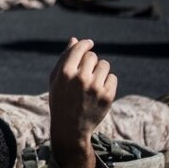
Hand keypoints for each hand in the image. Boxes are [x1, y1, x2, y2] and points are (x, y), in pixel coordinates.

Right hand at [48, 38, 116, 167]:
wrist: (70, 127)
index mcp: (65, 73)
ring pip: (104, 65)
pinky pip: (112, 78)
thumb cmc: (60, 99)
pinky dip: (107, 81)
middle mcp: (81, 79)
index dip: (85, 44)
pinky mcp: (107, 96)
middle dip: (90, 61)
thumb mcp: (55, 79)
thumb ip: (65, 58)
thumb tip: (75, 40)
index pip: (80, 49)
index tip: (89, 44)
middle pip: (93, 56)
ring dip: (100, 70)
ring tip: (92, 81)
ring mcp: (95, 88)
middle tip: (85, 71)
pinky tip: (98, 90)